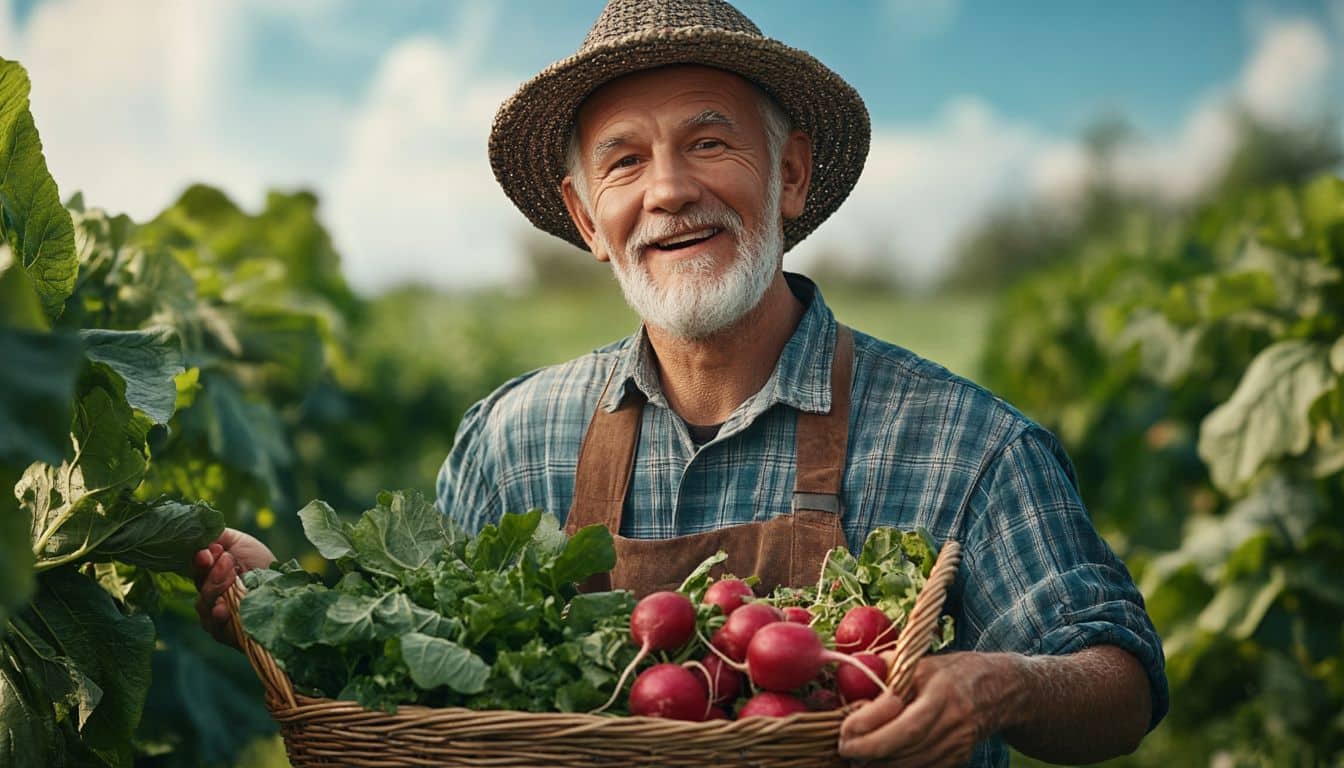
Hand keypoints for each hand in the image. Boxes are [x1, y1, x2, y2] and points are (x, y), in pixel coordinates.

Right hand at [192, 528, 275, 645]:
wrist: (284, 585)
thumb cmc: (259, 562)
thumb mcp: (238, 543)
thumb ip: (217, 537)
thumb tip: (198, 534)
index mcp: (207, 574)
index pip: (195, 569)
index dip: (199, 561)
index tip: (209, 552)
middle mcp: (207, 594)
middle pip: (198, 586)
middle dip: (211, 572)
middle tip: (226, 560)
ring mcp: (214, 613)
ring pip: (204, 604)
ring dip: (217, 587)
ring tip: (233, 576)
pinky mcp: (224, 631)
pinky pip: (213, 626)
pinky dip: (217, 616)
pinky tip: (222, 609)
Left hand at [838, 651, 1018, 767]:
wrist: (1003, 690)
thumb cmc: (956, 671)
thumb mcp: (924, 662)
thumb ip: (888, 669)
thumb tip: (852, 676)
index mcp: (943, 693)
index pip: (905, 722)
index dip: (870, 730)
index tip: (844, 731)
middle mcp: (954, 721)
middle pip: (907, 748)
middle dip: (869, 752)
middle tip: (844, 749)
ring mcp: (959, 744)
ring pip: (913, 764)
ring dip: (879, 765)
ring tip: (856, 758)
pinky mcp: (959, 758)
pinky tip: (878, 762)